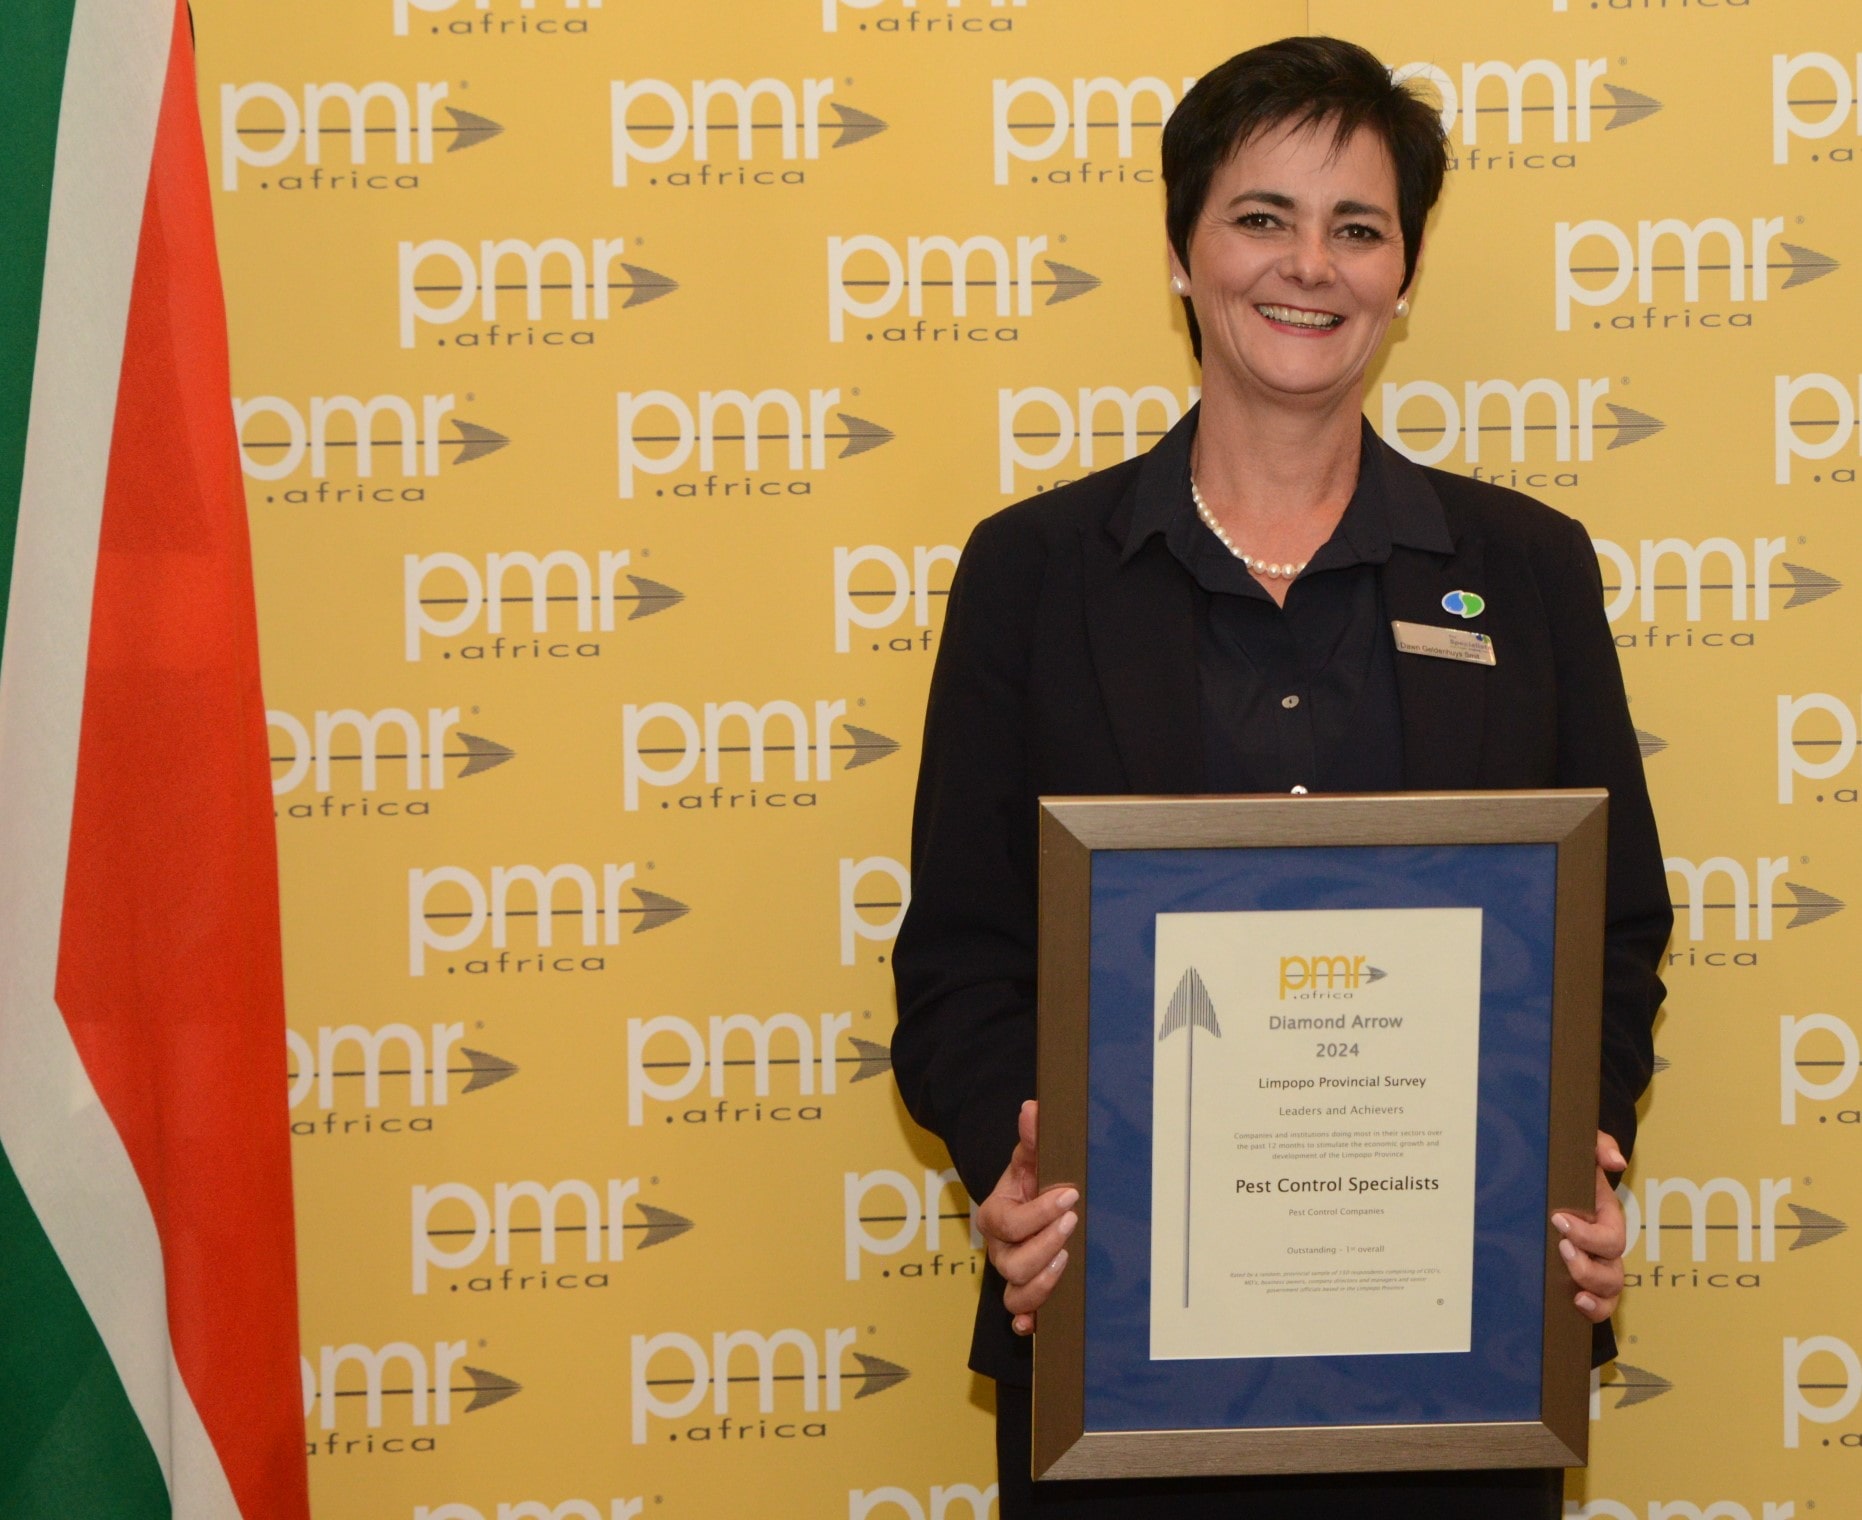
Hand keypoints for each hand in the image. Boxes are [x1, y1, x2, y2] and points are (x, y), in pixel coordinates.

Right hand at [974, 1100, 1078, 1336]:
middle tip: (1071, 1224)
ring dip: (1041, 1284)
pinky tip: (1040, 1324)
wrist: (1031, 1207)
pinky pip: (1021, 1319)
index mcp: (995, 1217)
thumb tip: (1033, 1108)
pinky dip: (1027, 1324)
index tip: (1070, 1195)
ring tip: (1066, 1261)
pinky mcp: (1028, 1298)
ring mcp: (1012, 1277)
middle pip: (1012, 1263)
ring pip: (1015, 1296)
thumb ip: (1032, 1139)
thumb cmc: (1032, 1184)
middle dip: (1043, 1245)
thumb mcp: (1032, 1161)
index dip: (1039, 1212)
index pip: (1009, 1222)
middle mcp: (1000, 1251)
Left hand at [1552, 1131, 1628, 1322]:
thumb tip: (1615, 1161)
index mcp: (1605, 1216)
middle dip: (1586, 1261)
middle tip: (1559, 1245)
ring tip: (1569, 1281)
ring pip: (1610, 1288)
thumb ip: (1599, 1146)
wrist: (1546, 1185)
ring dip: (1590, 1284)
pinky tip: (1577, 1303)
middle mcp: (1605, 1246)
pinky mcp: (1585, 1284)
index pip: (1610, 1234)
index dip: (1588, 1233)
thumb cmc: (1566, 1171)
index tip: (1558, 1220)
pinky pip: (1601, 1306)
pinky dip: (1594, 1310)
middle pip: (1611, 1267)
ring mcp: (1598, 1267)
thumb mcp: (1582, 1150)